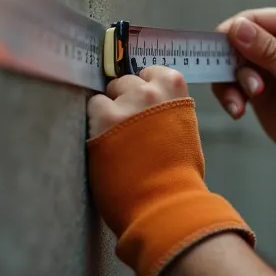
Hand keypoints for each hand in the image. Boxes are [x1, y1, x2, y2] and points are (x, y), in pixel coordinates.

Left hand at [85, 67, 254, 275]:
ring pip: (105, 95)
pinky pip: (91, 109)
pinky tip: (103, 144)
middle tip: (127, 128)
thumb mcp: (184, 130)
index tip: (141, 104)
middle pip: (125, 81)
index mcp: (175, 89)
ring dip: (107, 112)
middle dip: (123, 100)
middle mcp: (150, 91)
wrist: (165, 203)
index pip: (151, 72)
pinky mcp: (104, 119)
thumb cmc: (179, 175)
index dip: (143, 88)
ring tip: (114, 139)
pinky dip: (94, 125)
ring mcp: (126, 103)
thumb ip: (169, 109)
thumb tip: (151, 105)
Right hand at [213, 6, 275, 141]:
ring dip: (232, 84)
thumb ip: (268, 52)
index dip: (233, 36)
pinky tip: (239, 109)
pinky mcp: (250, 76)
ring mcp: (262, 57)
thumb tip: (238, 28)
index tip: (226, 59)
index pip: (252, 19)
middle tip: (250, 87)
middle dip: (234, 65)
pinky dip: (229, 95)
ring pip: (227, 61)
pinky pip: (226, 80)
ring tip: (252, 98)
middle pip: (234, 38)